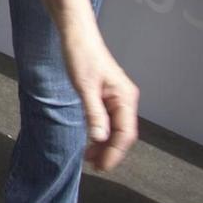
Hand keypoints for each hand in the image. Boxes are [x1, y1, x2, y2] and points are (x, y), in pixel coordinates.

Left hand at [60, 22, 137, 171]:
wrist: (76, 35)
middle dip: (110, 151)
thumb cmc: (81, 56)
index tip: (102, 166)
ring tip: (89, 157)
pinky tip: (90, 141)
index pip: (126, 133)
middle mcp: (125, 99)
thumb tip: (100, 138)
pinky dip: (100, 132)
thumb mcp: (85, 87)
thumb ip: (94, 114)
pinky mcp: (107, 96)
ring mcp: (117, 98)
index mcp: (125, 98)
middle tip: (94, 166)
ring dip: (104, 144)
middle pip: (122, 134)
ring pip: (115, 129)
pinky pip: (108, 120)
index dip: (115, 153)